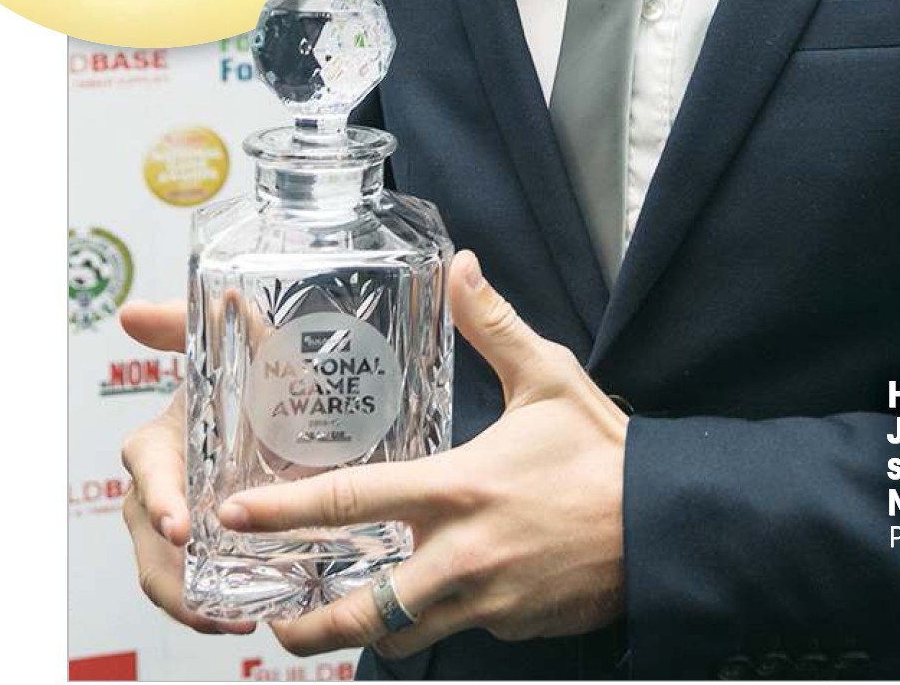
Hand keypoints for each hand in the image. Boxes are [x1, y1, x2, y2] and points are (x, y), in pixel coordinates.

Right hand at [117, 299, 255, 635]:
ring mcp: (176, 528)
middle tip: (211, 605)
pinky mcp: (200, 554)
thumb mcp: (240, 341)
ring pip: (166, 578)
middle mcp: (157, 490)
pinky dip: (212, 609)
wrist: (289, 411)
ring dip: (194, 606)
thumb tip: (129, 312)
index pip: (146, 472)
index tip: (180, 525)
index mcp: (158, 442)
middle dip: (173, 580)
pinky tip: (249, 616)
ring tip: (238, 619)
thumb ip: (188, 321)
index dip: (160, 499)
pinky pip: (192, 591)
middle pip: (150, 545)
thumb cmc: (258, 372)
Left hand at [219, 251, 628, 660]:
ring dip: (366, 630)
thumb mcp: (548, 376)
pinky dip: (430, 622)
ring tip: (336, 619)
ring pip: (402, 634)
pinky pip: (454, 632)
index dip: (285, 514)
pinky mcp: (510, 628)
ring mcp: (485, 603)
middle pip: (362, 610)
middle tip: (273, 622)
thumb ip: (492, 325)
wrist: (666, 528)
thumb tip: (460, 266)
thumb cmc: (603, 452)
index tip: (234, 517)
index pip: (352, 503)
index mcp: (457, 489)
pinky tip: (424, 601)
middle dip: (308, 626)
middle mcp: (460, 557)